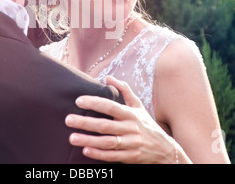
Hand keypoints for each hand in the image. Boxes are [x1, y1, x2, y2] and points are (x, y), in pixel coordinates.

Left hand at [65, 76, 190, 162]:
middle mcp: (130, 129)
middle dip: (85, 122)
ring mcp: (131, 144)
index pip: (110, 106)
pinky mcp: (131, 157)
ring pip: (107, 142)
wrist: (166, 150)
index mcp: (131, 114)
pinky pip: (113, 156)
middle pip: (105, 125)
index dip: (95, 103)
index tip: (79, 101)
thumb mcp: (138, 106)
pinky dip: (99, 154)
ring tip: (72, 137)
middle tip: (68, 119)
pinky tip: (86, 151)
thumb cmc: (147, 125)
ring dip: (88, 140)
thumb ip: (124, 90)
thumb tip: (108, 77)